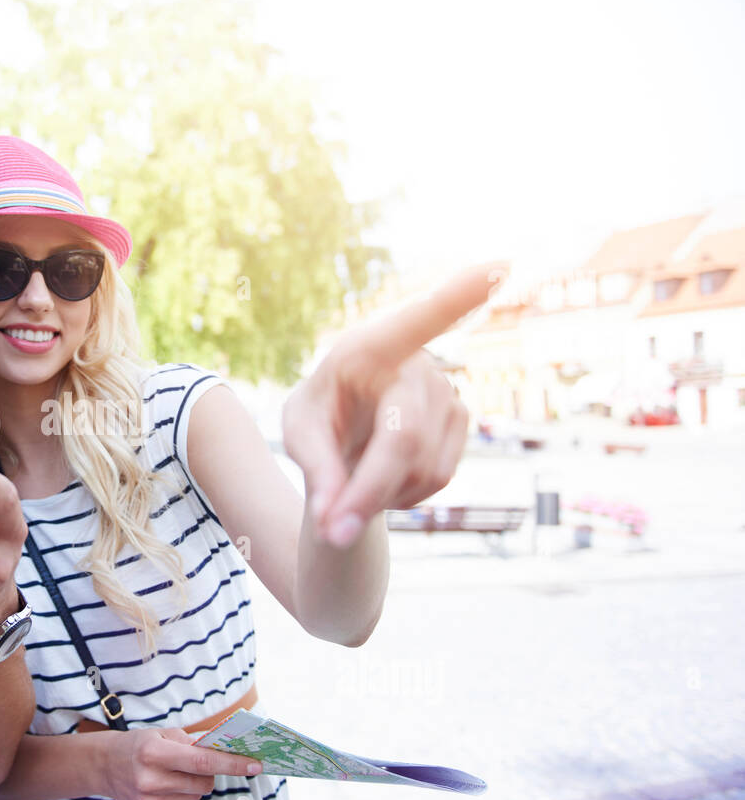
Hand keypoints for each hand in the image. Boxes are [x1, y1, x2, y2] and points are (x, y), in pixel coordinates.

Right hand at [99, 728, 262, 799]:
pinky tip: (165, 787)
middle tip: (195, 763)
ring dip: (193, 785)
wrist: (105, 766)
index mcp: (153, 753)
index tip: (255, 764)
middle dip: (209, 773)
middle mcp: (149, 779)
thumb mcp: (163, 733)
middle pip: (203, 783)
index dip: (231, 764)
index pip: (202, 762)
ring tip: (173, 774)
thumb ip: (194, 741)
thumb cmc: (139, 745)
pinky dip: (182, 797)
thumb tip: (227, 748)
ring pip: (196, 796)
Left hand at [282, 263, 504, 548]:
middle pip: (404, 438)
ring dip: (382, 493)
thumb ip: (316, 472)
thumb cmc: (320, 418)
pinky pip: (438, 477)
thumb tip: (336, 524)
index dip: (458, 297)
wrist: (348, 432)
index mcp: (367, 347)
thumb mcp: (300, 436)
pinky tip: (388, 476)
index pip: (417, 320)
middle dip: (367, 491)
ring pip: (422, 466)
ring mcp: (446, 389)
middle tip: (333, 533)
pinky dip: (405, 493)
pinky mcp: (462, 419)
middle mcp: (415, 360)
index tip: (499, 266)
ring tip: (356, 476)